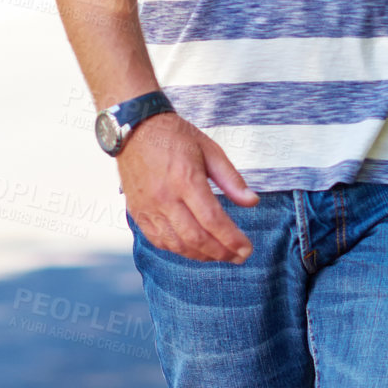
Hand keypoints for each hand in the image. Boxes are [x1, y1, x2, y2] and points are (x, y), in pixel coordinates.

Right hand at [117, 112, 259, 262]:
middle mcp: (165, 198)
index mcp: (186, 179)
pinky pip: (159, 241)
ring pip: (177, 244)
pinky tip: (194, 249)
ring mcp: (148, 208)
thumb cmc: (176, 137)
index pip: (212, 220)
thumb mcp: (210, 149)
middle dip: (221, 253)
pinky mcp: (138, 213)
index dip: (232, 240)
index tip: (247, 249)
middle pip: (195, 238)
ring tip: (221, 256)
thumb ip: (231, 179)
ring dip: (201, 255)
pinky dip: (178, 250)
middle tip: (239, 257)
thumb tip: (252, 202)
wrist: (135, 129)